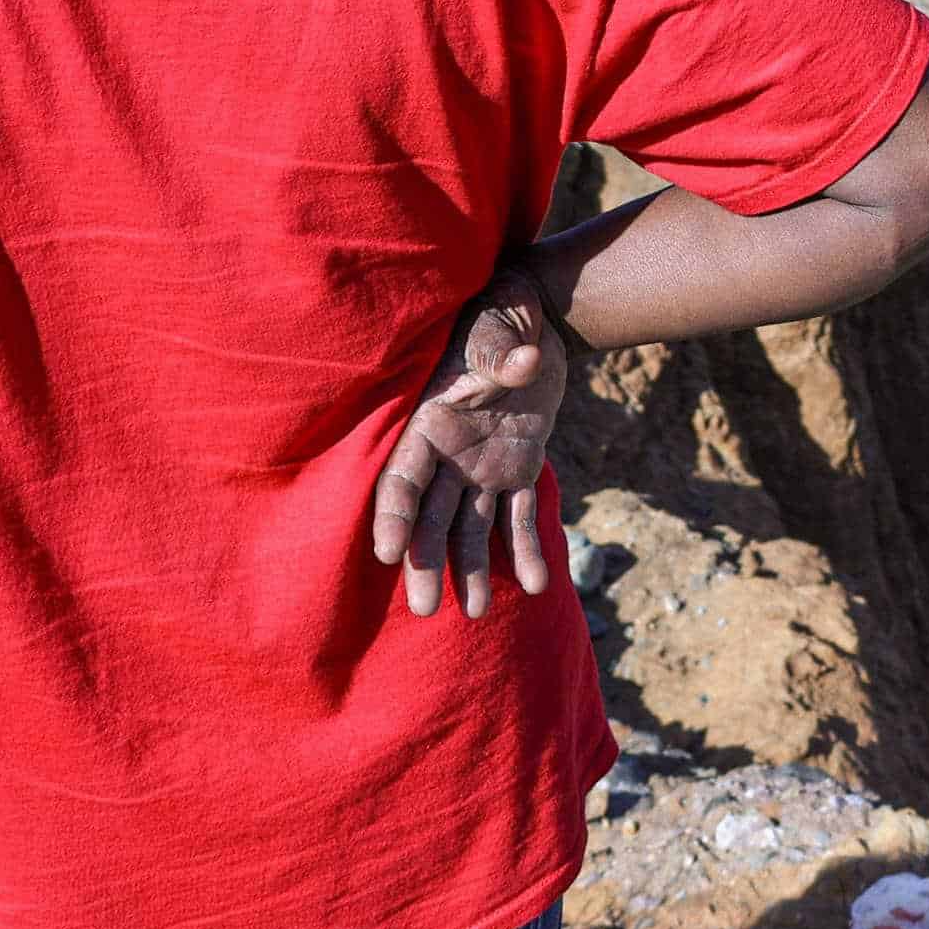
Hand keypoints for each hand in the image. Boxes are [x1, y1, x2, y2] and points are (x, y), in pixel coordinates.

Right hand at [369, 270, 567, 619]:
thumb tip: (523, 362)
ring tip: (475, 614)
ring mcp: (480, 468)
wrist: (537, 318)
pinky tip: (538, 585)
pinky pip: (520, 517)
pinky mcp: (518, 471)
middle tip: (425, 610)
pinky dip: (527, 549)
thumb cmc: (502, 314)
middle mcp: (448, 455)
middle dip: (426, 562)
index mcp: (428, 424)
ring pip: (470, 528)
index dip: (394, 514)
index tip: (390, 553)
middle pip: (430, 516)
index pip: (402, 477)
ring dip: (471, 569)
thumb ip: (502, 350)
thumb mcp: (497, 328)